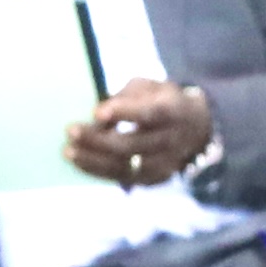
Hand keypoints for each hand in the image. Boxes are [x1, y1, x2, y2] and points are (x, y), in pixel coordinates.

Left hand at [66, 78, 216, 189]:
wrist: (197, 129)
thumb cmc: (162, 102)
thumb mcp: (150, 87)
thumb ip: (126, 97)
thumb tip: (98, 116)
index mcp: (174, 110)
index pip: (150, 114)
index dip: (123, 113)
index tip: (96, 112)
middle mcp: (172, 141)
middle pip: (132, 144)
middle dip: (98, 139)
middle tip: (71, 131)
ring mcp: (165, 164)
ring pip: (125, 166)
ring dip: (93, 160)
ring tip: (69, 151)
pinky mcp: (155, 178)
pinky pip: (123, 178)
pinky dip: (99, 170)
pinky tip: (80, 161)